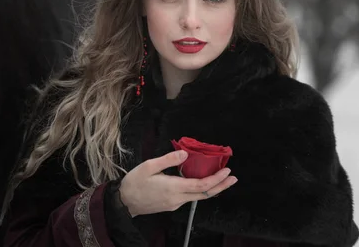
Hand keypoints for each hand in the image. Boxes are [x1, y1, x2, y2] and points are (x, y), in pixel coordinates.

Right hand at [118, 150, 237, 216]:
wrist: (124, 202)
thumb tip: (186, 154)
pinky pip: (191, 197)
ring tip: (223, 179)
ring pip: (199, 197)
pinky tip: (203, 182)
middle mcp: (177, 198)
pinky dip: (201, 189)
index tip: (227, 171)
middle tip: (233, 178)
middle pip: (205, 194)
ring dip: (212, 188)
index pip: (201, 185)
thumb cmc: (135, 182)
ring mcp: (175, 203)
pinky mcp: (172, 205)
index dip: (217, 179)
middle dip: (221, 186)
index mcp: (173, 188)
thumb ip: (168, 159)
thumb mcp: (149, 166)